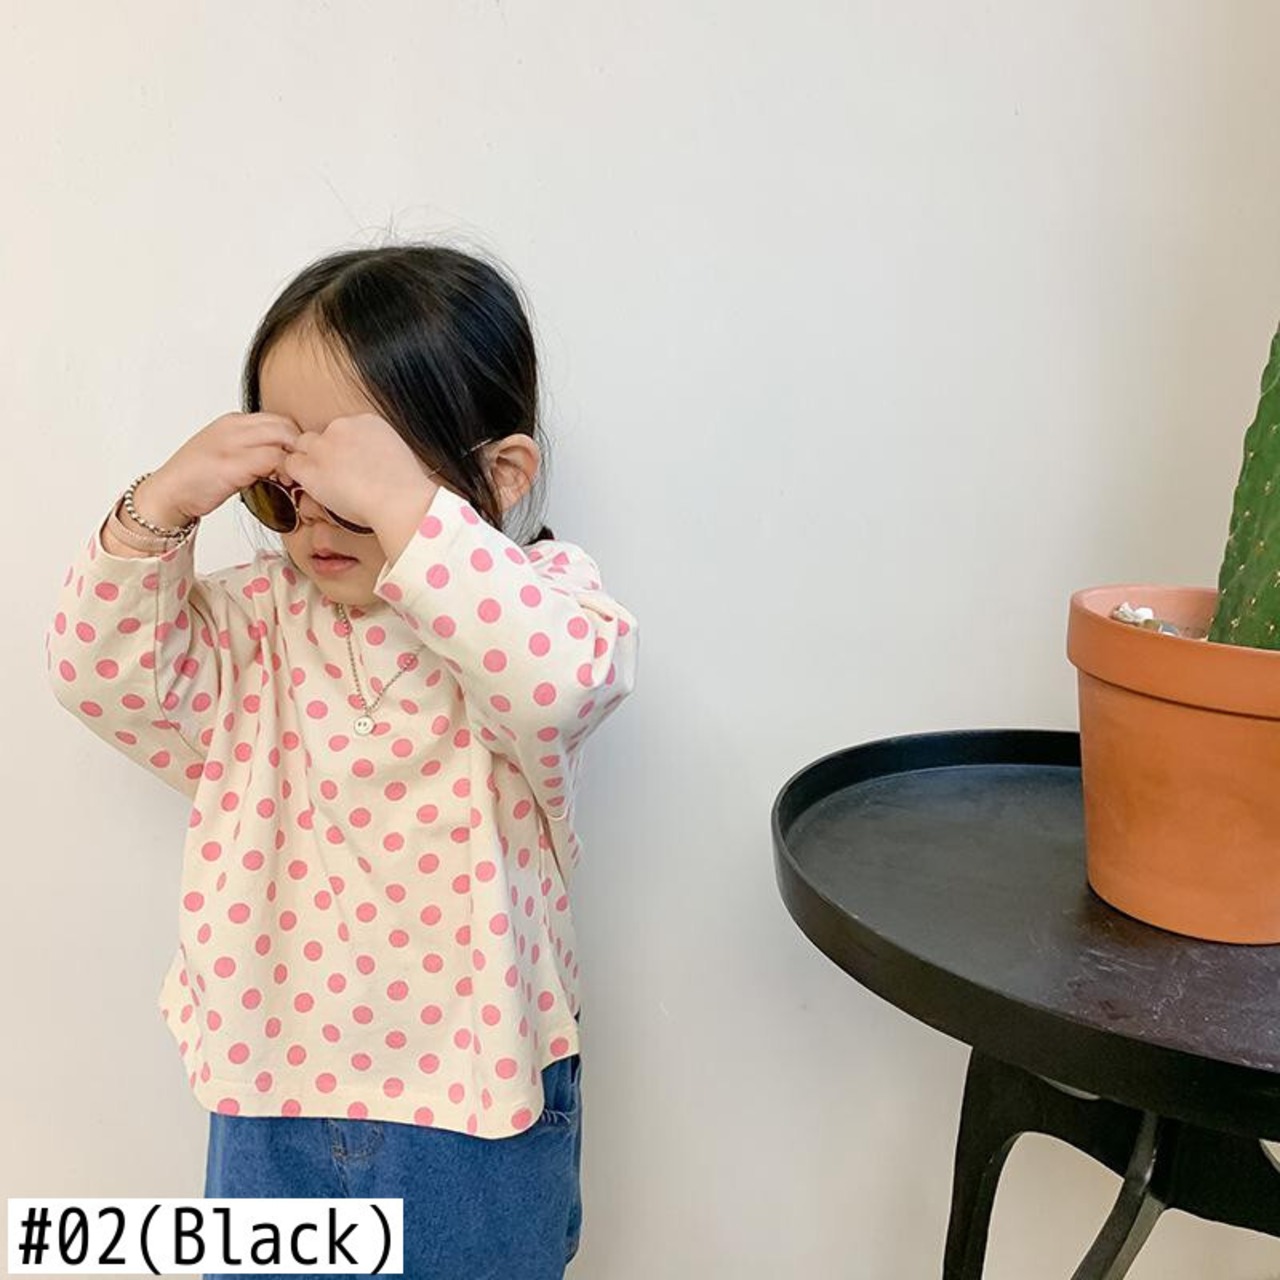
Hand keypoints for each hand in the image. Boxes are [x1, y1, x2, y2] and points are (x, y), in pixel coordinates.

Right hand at [143, 412, 302, 521]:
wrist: (167, 494)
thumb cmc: (196, 479)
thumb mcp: (227, 454)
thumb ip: (252, 449)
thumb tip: (284, 457)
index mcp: (232, 422)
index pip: (278, 419)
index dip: (294, 439)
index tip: (296, 460)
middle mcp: (232, 427)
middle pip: (285, 425)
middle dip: (299, 447)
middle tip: (299, 470)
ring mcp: (231, 444)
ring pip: (282, 438)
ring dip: (294, 459)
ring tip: (289, 478)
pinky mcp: (231, 465)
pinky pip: (272, 459)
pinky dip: (284, 471)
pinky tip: (281, 484)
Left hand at [276, 413, 440, 529]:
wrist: (399, 500)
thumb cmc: (407, 490)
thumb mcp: (400, 458)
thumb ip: (381, 453)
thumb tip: (375, 465)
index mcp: (369, 421)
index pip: (345, 430)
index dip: (345, 449)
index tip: (353, 466)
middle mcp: (344, 426)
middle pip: (323, 434)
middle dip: (326, 452)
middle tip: (336, 476)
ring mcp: (325, 445)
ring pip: (304, 446)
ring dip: (311, 462)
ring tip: (325, 483)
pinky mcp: (311, 465)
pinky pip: (292, 464)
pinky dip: (298, 475)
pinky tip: (312, 489)